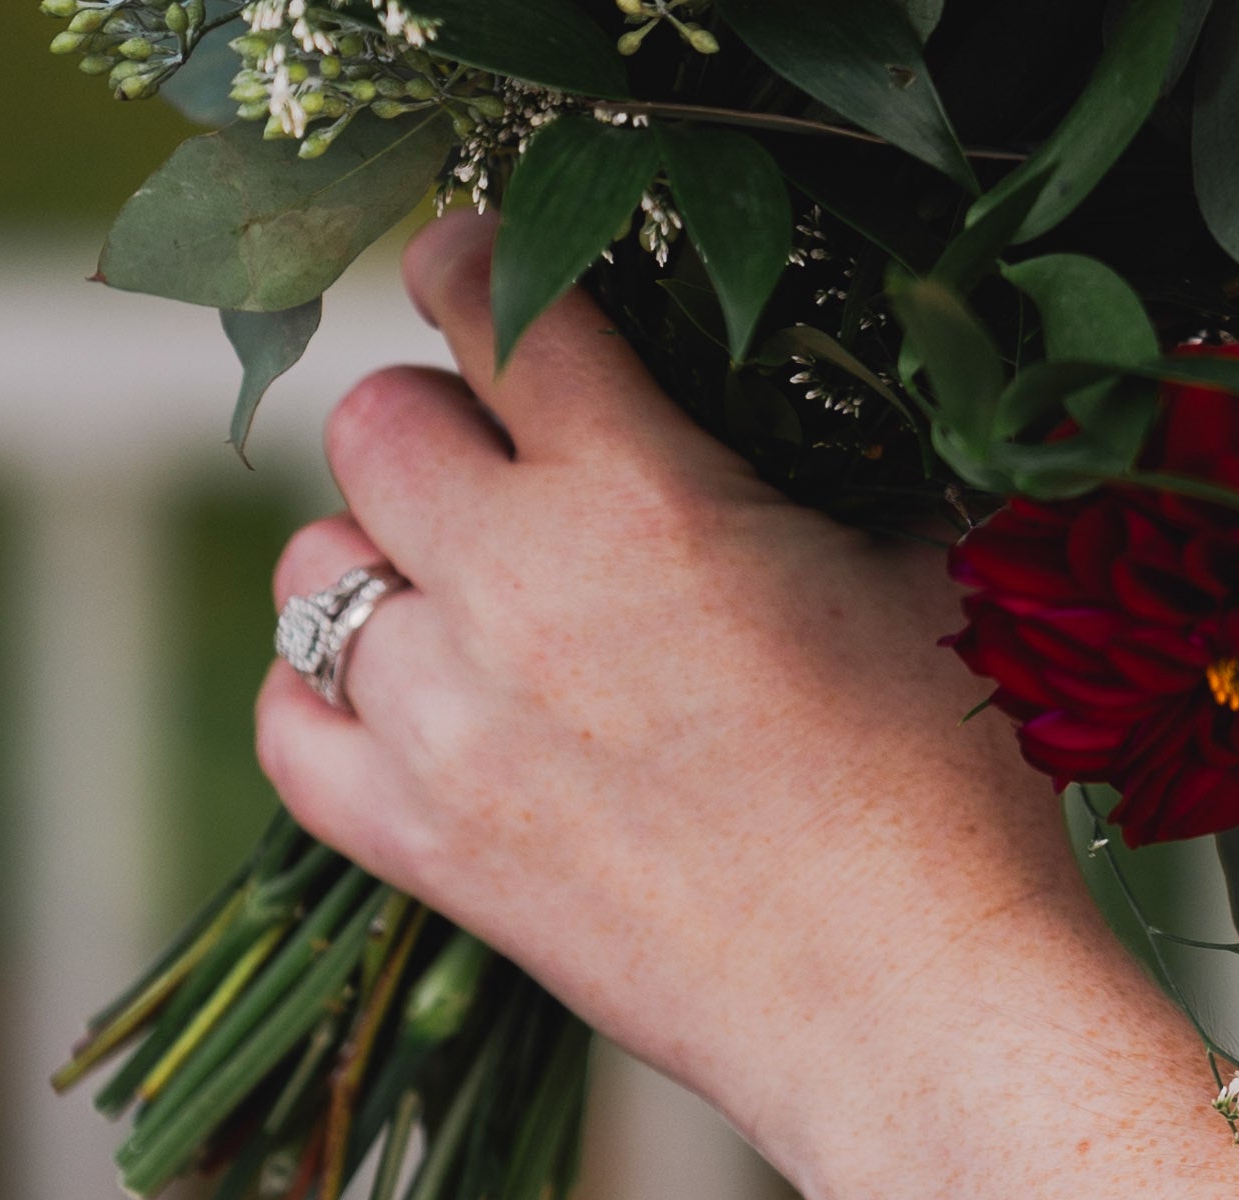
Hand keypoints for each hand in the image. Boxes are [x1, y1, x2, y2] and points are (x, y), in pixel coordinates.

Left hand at [260, 212, 1238, 1198]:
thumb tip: (816, 358)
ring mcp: (451, 730)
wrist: (910, 988)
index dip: (475, 252)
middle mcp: (518, 592)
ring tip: (468, 567)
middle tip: (507, 434)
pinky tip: (409, 680)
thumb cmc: (950, 754)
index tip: (481, 250)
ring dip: (382, 545)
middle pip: (372, 422)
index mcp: (644, 492)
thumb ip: (831, 440)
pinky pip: (288, 730)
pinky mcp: (427, 850)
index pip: (492, 306)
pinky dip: (328, 688)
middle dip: (434, 404)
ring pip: (313, 567)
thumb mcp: (916, 543)